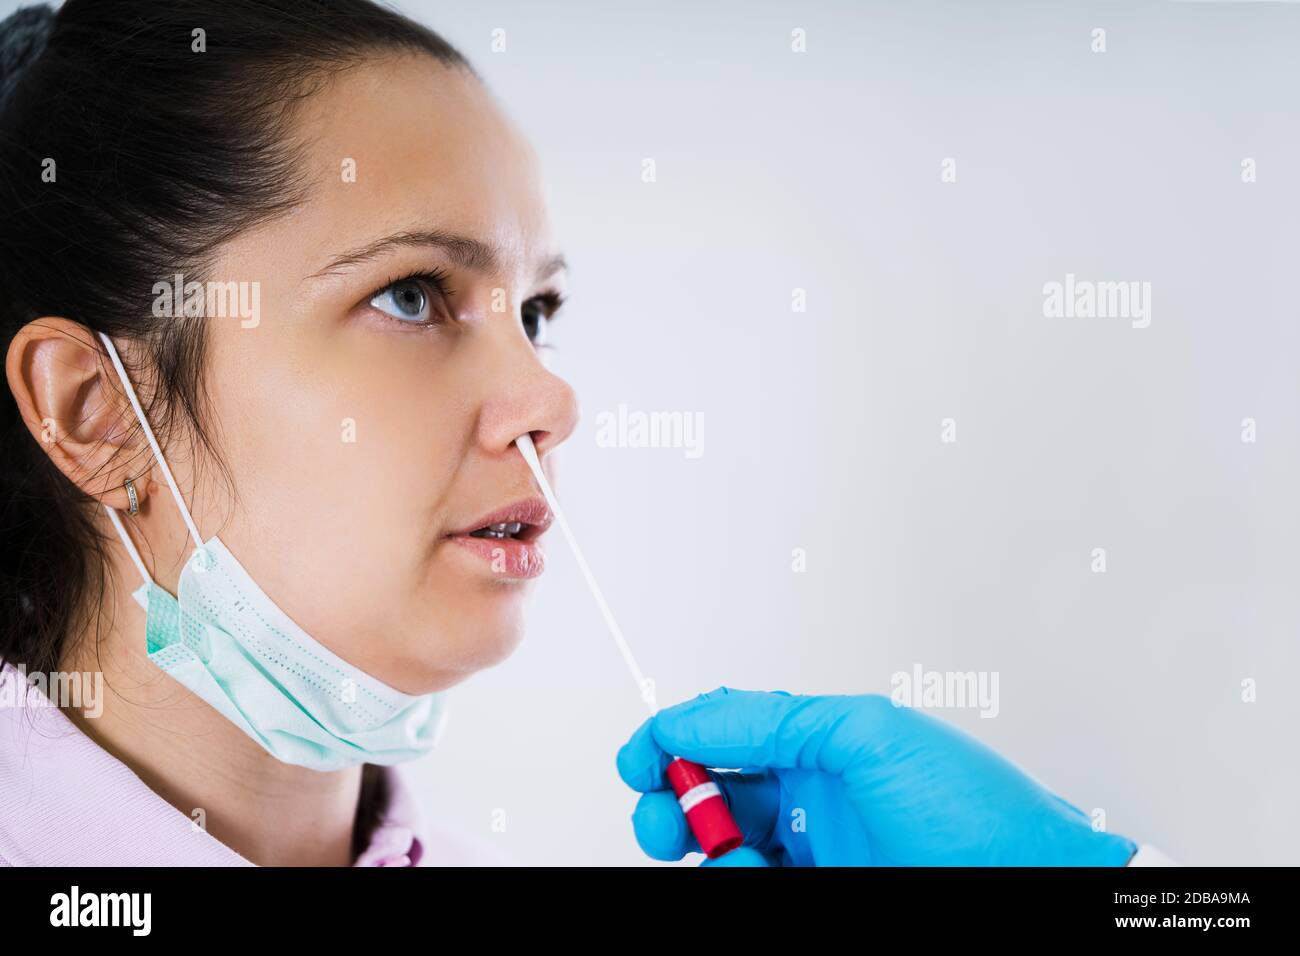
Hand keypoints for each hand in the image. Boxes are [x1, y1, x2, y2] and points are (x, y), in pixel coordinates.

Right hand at [616, 687, 1137, 865]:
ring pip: (721, 848)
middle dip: (672, 799)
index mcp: (822, 747)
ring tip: (729, 851)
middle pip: (710, 794)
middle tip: (665, 815)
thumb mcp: (870, 736)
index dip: (673, 741)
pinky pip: (747, 885)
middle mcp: (813, 801)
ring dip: (706, 845)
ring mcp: (813, 856)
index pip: (724, 734)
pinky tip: (757, 871)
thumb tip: (693, 719)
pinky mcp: (813, 897)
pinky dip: (734, 875)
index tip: (641, 759)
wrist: (1031, 891)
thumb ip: (773, 719)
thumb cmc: (982, 817)